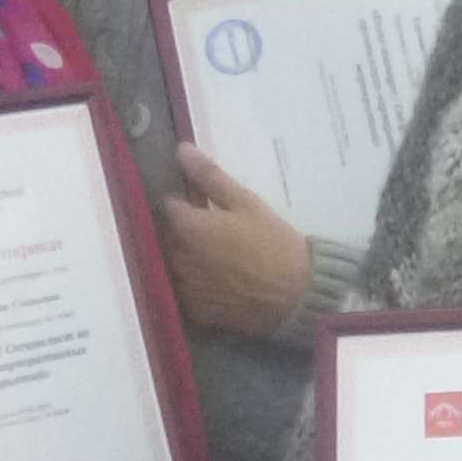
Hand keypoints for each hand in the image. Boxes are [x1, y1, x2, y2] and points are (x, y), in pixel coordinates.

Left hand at [157, 148, 316, 337]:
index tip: (200, 204)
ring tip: (213, 255)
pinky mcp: (194, 311)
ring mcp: (183, 287)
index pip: (167, 206)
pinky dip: (193, 283)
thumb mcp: (245, 202)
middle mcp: (176, 258)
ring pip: (171, 264)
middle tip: (211, 229)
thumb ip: (209, 177)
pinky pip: (183, 291)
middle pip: (166, 236)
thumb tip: (181, 149)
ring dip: (184, 257)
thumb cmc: (272, 242)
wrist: (295, 294)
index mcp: (186, 227)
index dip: (183, 202)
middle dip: (181, 229)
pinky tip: (216, 280)